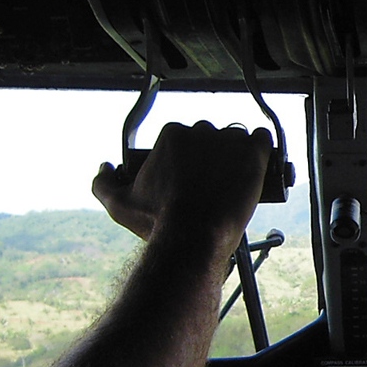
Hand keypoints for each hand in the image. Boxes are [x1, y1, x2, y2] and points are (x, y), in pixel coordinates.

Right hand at [92, 122, 272, 252]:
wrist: (194, 236)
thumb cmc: (159, 222)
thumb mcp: (119, 205)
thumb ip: (102, 183)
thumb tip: (105, 166)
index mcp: (172, 135)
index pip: (186, 138)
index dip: (190, 158)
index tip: (194, 177)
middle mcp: (201, 131)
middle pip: (212, 137)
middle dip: (213, 156)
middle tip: (214, 183)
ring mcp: (230, 141)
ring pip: (237, 139)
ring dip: (237, 154)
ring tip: (235, 180)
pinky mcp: (254, 154)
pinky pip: (263, 140)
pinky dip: (262, 148)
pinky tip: (257, 164)